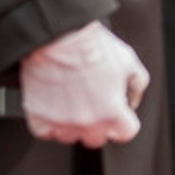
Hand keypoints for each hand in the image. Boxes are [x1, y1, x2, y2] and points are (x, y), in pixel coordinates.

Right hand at [19, 21, 147, 147]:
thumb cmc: (92, 46)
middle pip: (97, 139)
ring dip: (73, 125)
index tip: (119, 112)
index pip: (125, 133)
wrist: (58, 36)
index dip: (124, 121)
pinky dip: (48, 124)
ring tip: (72, 104)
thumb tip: (131, 102)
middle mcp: (87, 122)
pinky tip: (54, 108)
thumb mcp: (130, 62)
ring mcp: (60, 121)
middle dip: (99, 125)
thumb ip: (137, 88)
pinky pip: (44, 132)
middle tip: (94, 105)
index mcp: (113, 113)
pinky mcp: (37, 115)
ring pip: (70, 137)